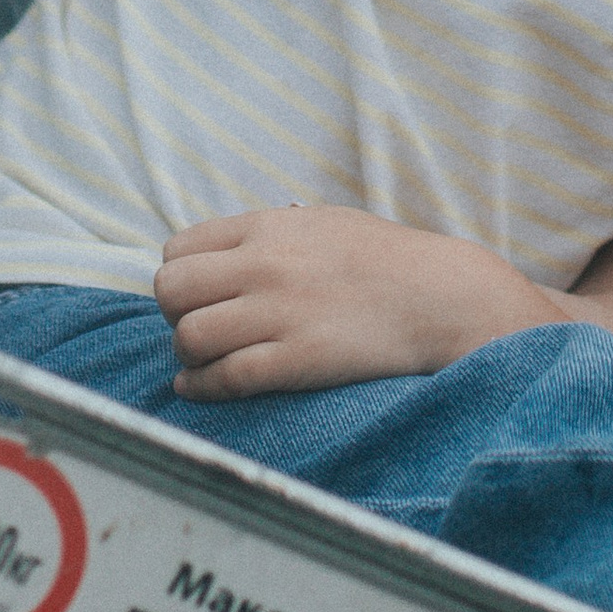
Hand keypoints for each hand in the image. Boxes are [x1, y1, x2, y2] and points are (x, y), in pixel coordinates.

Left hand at [155, 209, 558, 396]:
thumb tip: (227, 251)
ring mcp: (280, 312)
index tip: (198, 294)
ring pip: (188, 336)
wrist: (441, 296)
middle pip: (171, 289)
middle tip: (198, 326)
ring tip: (206, 359)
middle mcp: (265, 265)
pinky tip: (202, 387)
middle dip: (175, 312)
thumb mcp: (323, 224)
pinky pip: (225, 377)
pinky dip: (203, 387)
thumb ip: (270, 233)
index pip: (179, 248)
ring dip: (189, 353)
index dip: (181, 275)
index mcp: (268, 227)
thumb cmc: (385, 260)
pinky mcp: (298, 358)